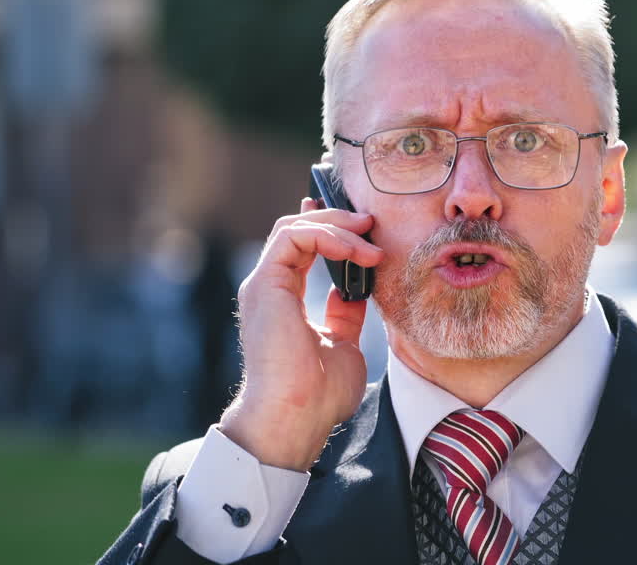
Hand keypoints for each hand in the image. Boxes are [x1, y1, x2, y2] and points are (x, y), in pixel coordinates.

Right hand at [220, 197, 383, 470]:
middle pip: (296, 230)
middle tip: (372, 223)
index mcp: (283, 301)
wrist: (298, 416)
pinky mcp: (265, 284)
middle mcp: (270, 289)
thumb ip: (345, 317)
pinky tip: (354, 252)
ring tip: (370, 240)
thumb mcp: (343, 344)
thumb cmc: (319, 395)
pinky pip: (293, 238)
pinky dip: (327, 237)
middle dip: (337, 221)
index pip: (300, 248)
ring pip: (293, 228)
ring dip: (337, 227)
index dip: (329, 229)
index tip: (363, 225)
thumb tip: (354, 294)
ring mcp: (264, 286)